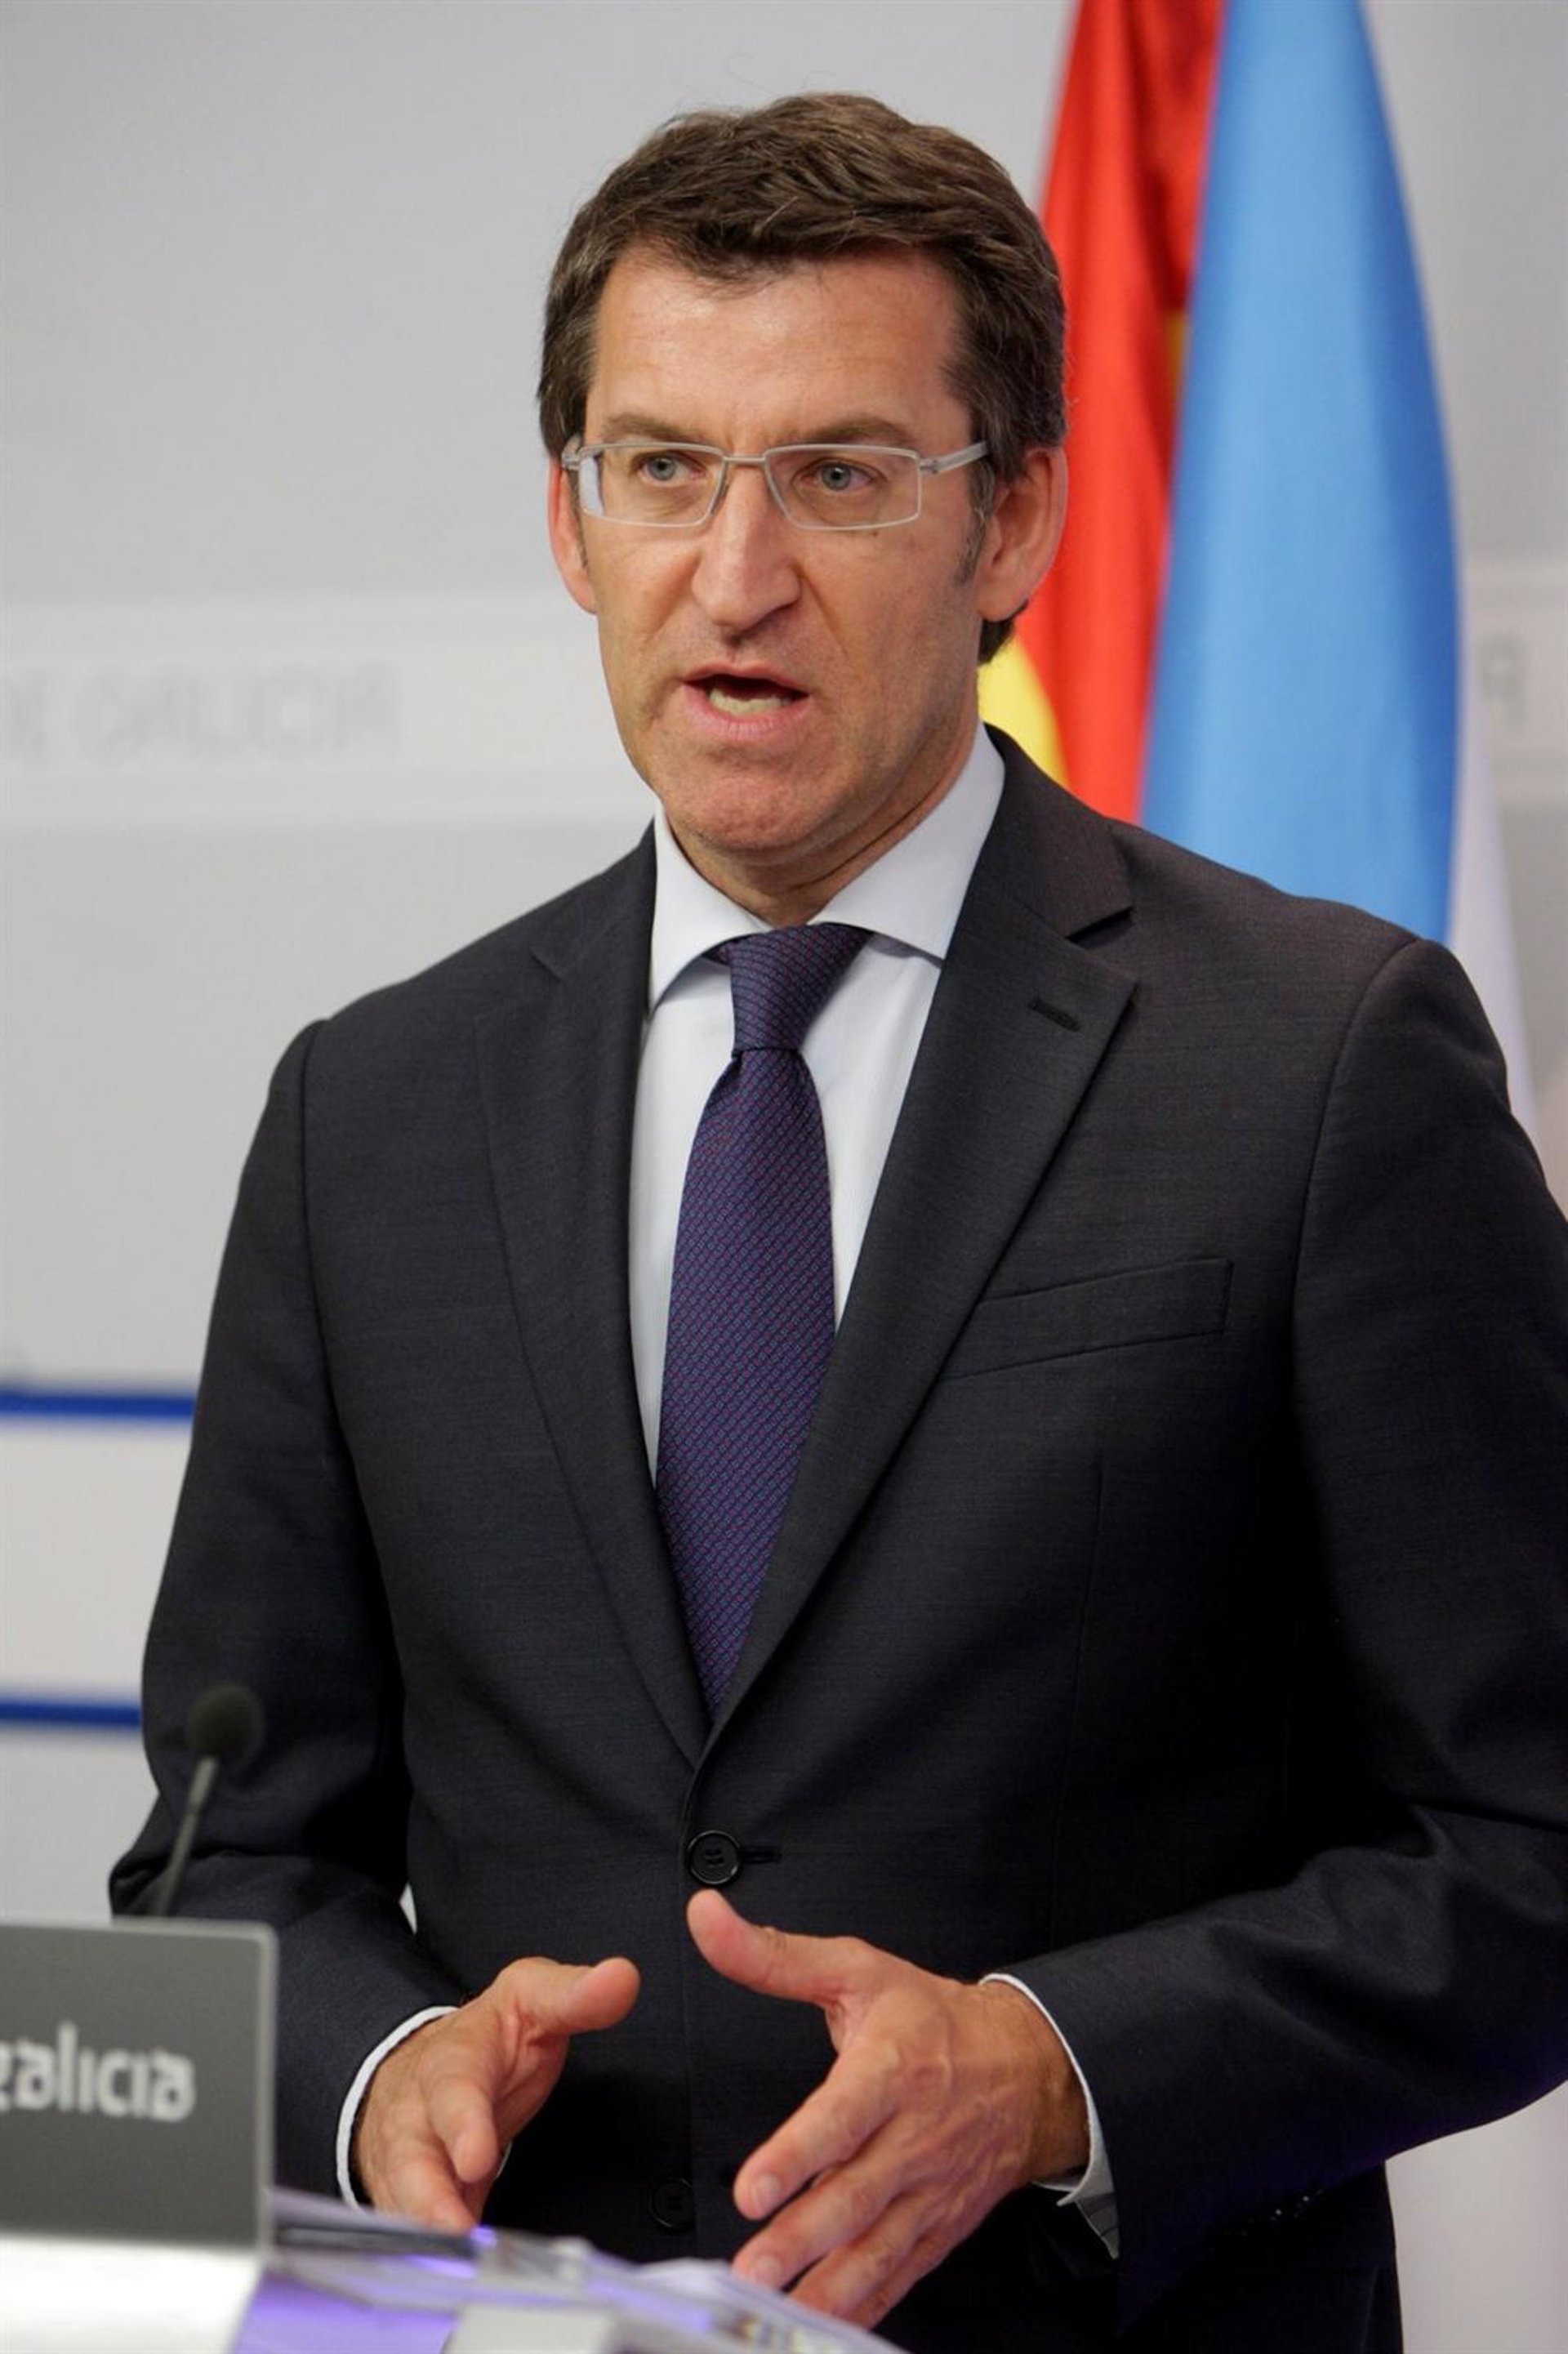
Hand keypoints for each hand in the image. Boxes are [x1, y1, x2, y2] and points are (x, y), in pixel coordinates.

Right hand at [352, 1952, 639, 2229]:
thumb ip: (574, 1995)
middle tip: (453, 2227)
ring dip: (427, 2230)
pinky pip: (415, 2230)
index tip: (477, 2155)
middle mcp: (422, 2115)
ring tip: (457, 2256)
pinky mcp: (419, 2201)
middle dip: (427, 2196)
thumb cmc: (485, 2041)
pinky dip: (431, 2252)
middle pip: (413, 2157)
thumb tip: (619, 1979)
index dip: (463, 2125)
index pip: (453, 2090)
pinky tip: (457, 2271)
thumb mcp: (531, 2000)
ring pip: (405, 2201)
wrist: (429, 2066)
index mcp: (454, 2061)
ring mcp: (413, 2162)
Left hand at [687, 1890, 1086, 2328]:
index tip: (755, 2186)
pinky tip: (824, 2323)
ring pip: (874, 2248)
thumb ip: (774, 1956)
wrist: (1025, 2068)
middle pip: (853, 2197)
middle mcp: (911, 2138)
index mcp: (891, 2070)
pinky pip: (897, 2275)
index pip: (841, 2118)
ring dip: (826, 2285)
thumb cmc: (934, 2021)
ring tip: (776, 2310)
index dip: (798, 2154)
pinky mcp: (934, 2229)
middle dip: (802, 2239)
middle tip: (752, 2268)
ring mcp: (926, 2191)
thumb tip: (709, 1923)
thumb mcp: (857, 1970)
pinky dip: (863, 2305)